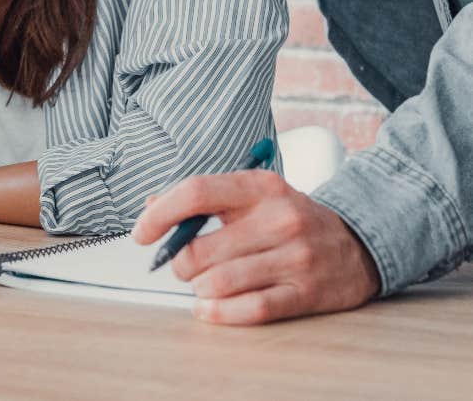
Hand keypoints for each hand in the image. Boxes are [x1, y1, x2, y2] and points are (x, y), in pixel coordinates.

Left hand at [132, 169, 380, 323]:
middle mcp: (278, 218)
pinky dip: (219, 313)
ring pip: (219, 281)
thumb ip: (206, 198)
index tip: (141, 233)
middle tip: (182, 265)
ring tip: (201, 285)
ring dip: (198, 289)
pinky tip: (208, 308)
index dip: (160, 214)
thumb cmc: (292, 218)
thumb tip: (153, 205)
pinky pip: (250, 309)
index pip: (197, 192)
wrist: (358, 244)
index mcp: (260, 186)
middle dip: (179, 263)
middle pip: (201, 247)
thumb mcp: (254, 194)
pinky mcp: (304, 293)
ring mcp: (293, 257)